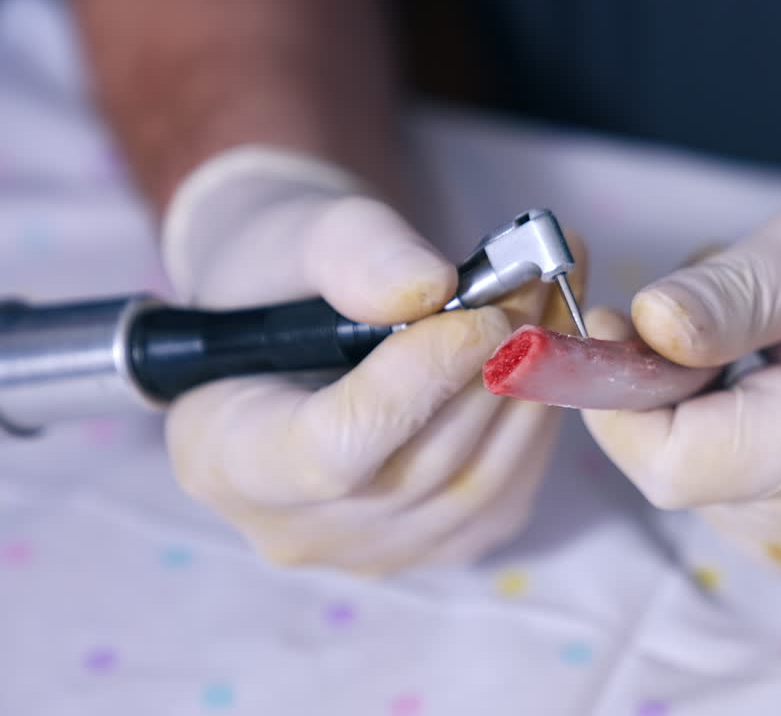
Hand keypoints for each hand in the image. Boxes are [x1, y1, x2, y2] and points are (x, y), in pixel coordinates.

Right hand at [161, 146, 584, 574]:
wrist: (303, 308)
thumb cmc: (285, 270)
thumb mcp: (299, 232)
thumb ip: (355, 253)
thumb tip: (432, 287)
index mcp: (223, 456)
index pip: (331, 452)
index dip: (414, 385)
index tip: (481, 312)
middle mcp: (293, 526)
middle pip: (418, 472)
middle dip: (494, 370)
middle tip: (546, 281)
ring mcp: (370, 549)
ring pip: (477, 486)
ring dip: (533, 387)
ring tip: (558, 297)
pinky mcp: (437, 544)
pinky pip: (507, 491)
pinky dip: (539, 416)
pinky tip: (553, 349)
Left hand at [583, 177, 780, 574]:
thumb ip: (730, 294)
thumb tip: (639, 332)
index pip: (678, 464)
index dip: (616, 403)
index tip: (611, 325)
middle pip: (676, 470)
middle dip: (654, 388)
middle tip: (700, 310)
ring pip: (689, 477)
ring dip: (686, 402)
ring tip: (757, 340)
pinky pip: (717, 487)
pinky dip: (713, 427)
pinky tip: (767, 383)